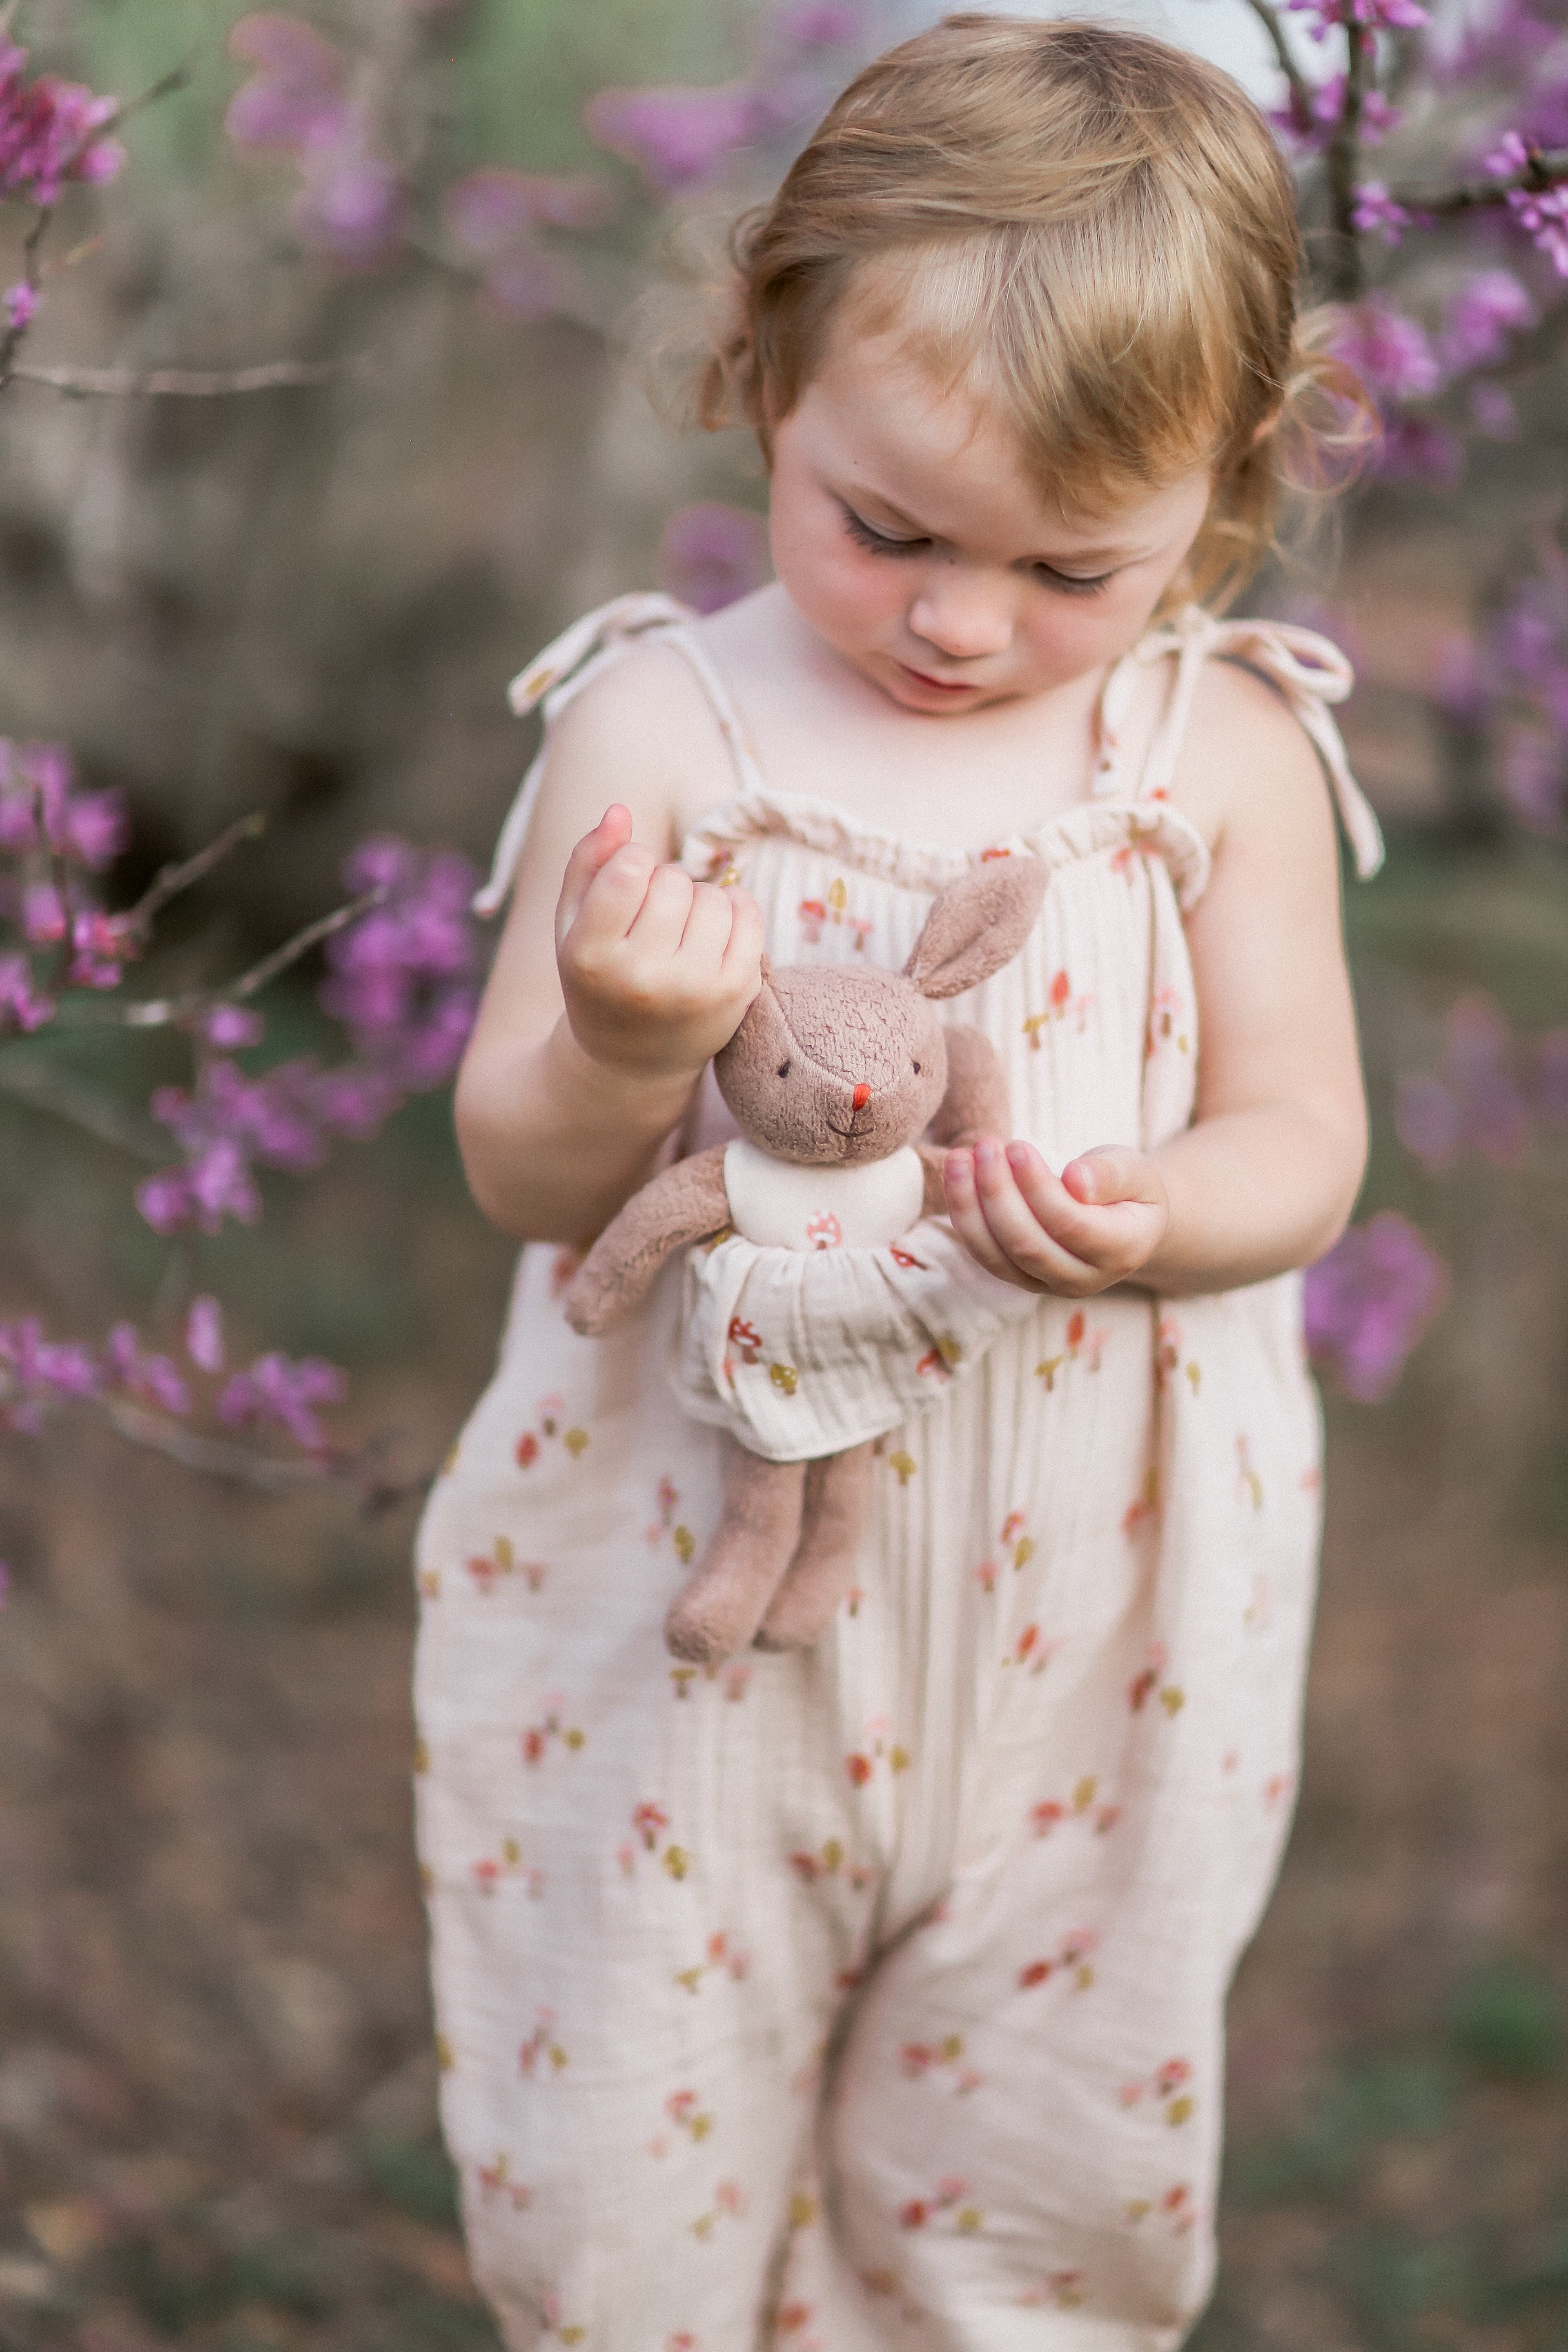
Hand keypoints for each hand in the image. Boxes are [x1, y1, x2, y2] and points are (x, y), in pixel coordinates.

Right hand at [555, 805, 763, 1078]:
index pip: (631, 868)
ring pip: (712, 895)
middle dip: (664, 885)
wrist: (631, 1062)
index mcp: (592, 956)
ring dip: (698, 899)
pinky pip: (747, 912)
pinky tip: (711, 933)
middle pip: (673, 880)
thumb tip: (619, 809)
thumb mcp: (572, 924)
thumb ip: (588, 862)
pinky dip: (733, 910)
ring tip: (679, 930)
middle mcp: (643, 977)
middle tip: (652, 918)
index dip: (632, 862)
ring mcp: (695, 988)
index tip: (627, 885)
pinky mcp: (736, 993)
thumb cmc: (598, 979)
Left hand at [943, 1137, 1167, 1296]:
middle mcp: (1084, 1279)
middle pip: (1028, 1245)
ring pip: (997, 1256)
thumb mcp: (1135, 1171)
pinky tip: (958, 1174)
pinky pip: (984, 1254)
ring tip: (961, 1157)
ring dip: (971, 1205)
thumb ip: (1110, 1175)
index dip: (1038, 1187)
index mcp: (1121, 1249)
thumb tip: (1074, 1180)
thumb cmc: (1129, 1188)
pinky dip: (965, 1215)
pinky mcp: (1019, 1278)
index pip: (1069, 1224)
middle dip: (998, 1192)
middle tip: (986, 1144)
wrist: (1123, 1222)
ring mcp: (1048, 1285)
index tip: (1018, 1146)